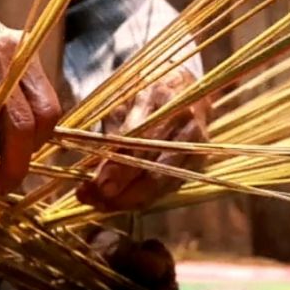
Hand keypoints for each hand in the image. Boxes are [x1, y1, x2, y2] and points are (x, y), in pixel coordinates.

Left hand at [76, 68, 208, 211]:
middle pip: (154, 168)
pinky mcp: (198, 160)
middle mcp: (184, 123)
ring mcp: (196, 145)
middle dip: (122, 191)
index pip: (139, 141)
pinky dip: (143, 198)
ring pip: (161, 183)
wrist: (183, 85)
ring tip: (100, 204)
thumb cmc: (144, 91)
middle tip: (94, 201)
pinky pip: (168, 187)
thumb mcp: (122, 99)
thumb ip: (110, 130)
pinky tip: (120, 202)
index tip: (98, 185)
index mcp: (162, 99)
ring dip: (129, 200)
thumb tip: (91, 165)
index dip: (119, 166)